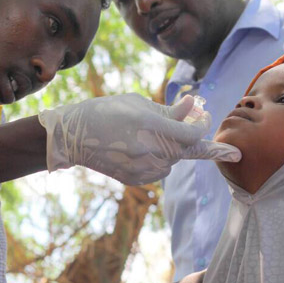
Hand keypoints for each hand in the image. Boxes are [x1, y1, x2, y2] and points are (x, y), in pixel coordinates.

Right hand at [38, 93, 212, 184]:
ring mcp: (139, 167)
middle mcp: (145, 149)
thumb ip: (168, 110)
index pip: (190, 133)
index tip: (205, 116)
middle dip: (201, 143)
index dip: (204, 126)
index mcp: (147, 125)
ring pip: (174, 161)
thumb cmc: (105, 111)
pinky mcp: (134, 179)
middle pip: (187, 150)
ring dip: (175, 148)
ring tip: (158, 136)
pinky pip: (161, 172)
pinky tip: (147, 150)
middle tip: (210, 137)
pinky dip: (162, 161)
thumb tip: (193, 106)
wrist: (73, 137)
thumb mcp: (136, 103)